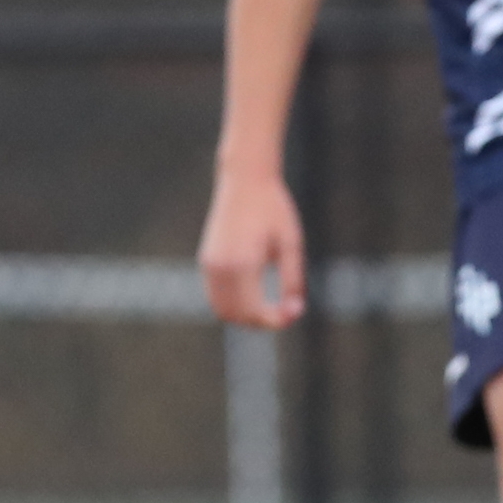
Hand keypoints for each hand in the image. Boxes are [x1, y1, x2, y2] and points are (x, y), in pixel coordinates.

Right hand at [200, 172, 308, 329]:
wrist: (245, 180)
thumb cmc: (273, 208)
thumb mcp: (291, 243)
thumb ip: (292, 280)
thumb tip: (296, 311)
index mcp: (243, 264)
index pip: (255, 311)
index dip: (275, 320)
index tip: (294, 314)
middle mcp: (220, 268)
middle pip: (236, 316)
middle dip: (261, 322)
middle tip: (285, 312)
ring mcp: (209, 265)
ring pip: (222, 310)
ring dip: (244, 316)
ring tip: (271, 306)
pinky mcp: (205, 260)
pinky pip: (215, 296)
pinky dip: (232, 304)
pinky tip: (254, 295)